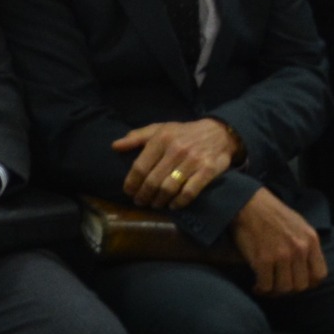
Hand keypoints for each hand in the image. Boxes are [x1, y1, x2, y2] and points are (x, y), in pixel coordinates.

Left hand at [111, 119, 241, 210]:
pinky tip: (173, 205)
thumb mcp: (160, 128)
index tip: (128, 192)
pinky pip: (189, 192)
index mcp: (162, 138)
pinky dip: (178, 202)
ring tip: (155, 204)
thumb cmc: (184, 133)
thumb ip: (137, 137)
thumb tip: (114, 146)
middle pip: (153, 181)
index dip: (131, 183)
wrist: (219, 133)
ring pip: (169, 188)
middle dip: (143, 195)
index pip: (140, 166)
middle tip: (140, 202)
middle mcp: (176, 149)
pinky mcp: (207, 170)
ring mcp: (193, 161)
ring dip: (158, 201)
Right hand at [227, 187, 327, 295]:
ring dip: (274, 290)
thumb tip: (306, 268)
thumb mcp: (299, 224)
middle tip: (278, 285)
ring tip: (267, 286)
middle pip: (301, 285)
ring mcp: (282, 255)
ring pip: (284, 288)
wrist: (248, 203)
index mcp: (310, 239)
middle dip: (289, 289)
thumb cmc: (272, 213)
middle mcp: (299, 248)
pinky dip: (260, 289)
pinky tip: (256, 285)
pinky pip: (266, 285)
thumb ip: (306, 245)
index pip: (319, 275)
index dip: (309, 283)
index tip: (296, 283)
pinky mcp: (263, 259)